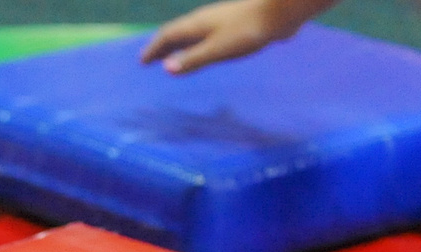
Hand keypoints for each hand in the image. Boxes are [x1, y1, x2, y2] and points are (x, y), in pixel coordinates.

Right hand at [141, 0, 307, 72]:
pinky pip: (204, 36)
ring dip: (177, 45)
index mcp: (197, 25)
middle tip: (150, 59)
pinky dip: (194, 45)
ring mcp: (218, 22)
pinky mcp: (232, 26)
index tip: (142, 61)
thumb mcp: (218, 49)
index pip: (168, 35)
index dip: (154, 48)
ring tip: (172, 56)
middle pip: (177, 33)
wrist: (278, 13)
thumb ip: (194, 59)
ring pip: (191, 34)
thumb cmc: (247, 31)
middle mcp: (204, 21)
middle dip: (162, 46)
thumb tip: (167, 68)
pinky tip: (202, 50)